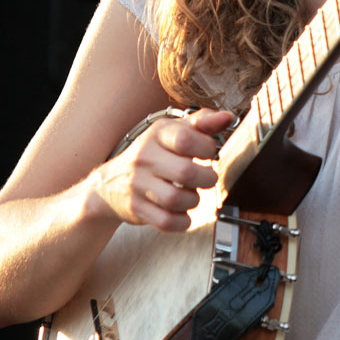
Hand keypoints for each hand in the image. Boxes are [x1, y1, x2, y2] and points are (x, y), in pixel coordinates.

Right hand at [92, 107, 235, 232]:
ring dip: (194, 200)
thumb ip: (203, 123)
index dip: (206, 148)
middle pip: (186, 173)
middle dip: (207, 179)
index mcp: (157, 135)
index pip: (185, 139)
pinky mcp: (136, 208)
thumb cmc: (153, 154)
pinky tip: (182, 212)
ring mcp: (138, 184)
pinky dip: (182, 221)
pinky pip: (167, 221)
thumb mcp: (173, 131)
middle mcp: (144, 158)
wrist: (110, 183)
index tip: (209, 153)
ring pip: (177, 200)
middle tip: (206, 178)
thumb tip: (228, 117)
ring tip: (192, 194)